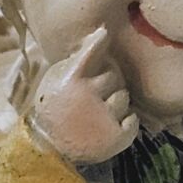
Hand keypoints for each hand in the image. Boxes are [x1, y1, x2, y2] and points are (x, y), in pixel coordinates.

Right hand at [30, 27, 137, 165]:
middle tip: (96, 95)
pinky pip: (133, 120)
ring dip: (117, 103)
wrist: (49, 150)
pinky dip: (126, 122)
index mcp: (71, 82)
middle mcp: (89, 96)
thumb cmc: (53, 113)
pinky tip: (111, 125)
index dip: (99, 41)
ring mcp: (104, 116)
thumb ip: (74, 64)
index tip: (105, 32)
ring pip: (124, 97)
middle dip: (108, 83)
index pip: (90, 53)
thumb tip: (99, 37)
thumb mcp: (53, 84)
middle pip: (114, 76)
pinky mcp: (116, 137)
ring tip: (101, 113)